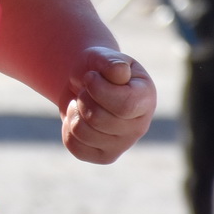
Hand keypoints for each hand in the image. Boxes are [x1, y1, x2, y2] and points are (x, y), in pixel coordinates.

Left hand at [61, 48, 154, 163]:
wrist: (85, 84)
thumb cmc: (98, 69)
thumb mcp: (102, 57)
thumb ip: (111, 62)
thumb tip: (120, 74)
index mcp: (145, 98)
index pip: (124, 104)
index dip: (98, 89)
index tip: (90, 76)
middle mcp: (140, 126)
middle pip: (98, 119)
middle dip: (83, 98)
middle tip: (85, 89)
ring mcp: (123, 145)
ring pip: (82, 133)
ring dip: (74, 111)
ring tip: (81, 102)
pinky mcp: (105, 156)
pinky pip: (74, 146)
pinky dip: (68, 127)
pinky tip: (78, 117)